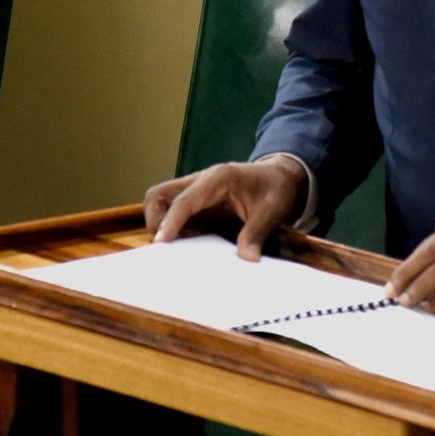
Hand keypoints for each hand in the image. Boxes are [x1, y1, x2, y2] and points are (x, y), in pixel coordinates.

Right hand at [144, 156, 305, 259]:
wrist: (280, 177)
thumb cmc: (276, 188)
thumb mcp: (273, 210)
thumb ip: (257, 232)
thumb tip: (247, 258)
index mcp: (217, 179)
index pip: (184, 200)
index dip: (170, 221)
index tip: (161, 242)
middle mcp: (199, 182)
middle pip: (160, 195)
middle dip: (155, 220)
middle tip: (165, 248)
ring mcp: (195, 193)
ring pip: (161, 203)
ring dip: (161, 225)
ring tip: (175, 251)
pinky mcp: (197, 204)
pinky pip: (174, 214)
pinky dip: (173, 230)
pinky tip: (185, 250)